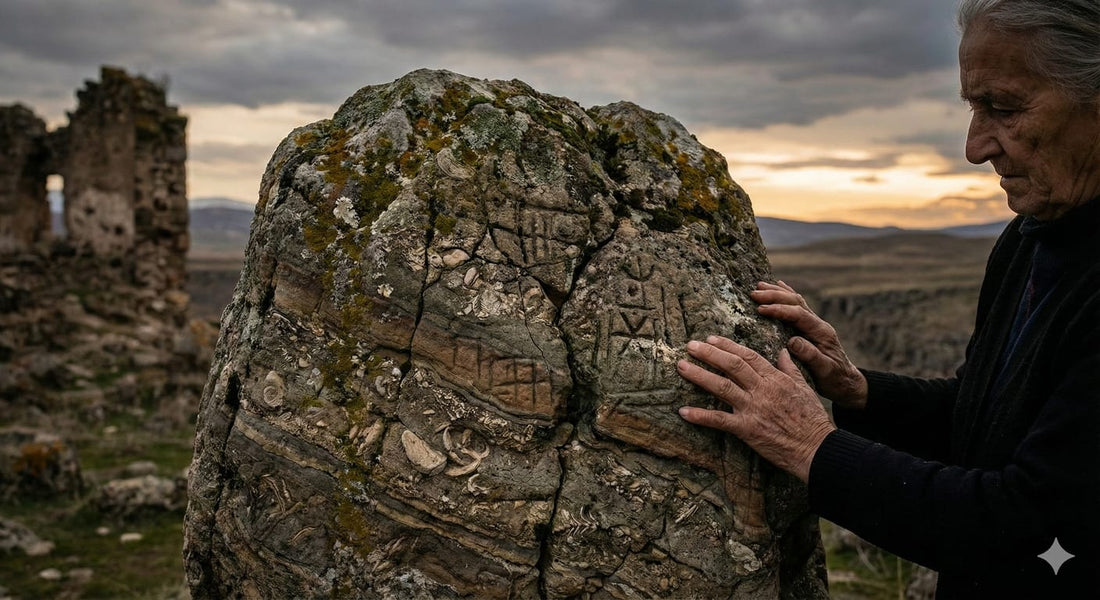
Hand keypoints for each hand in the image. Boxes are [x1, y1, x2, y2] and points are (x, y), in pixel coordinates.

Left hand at [676, 336, 835, 482]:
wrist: (817, 448)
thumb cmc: (813, 419)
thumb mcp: (805, 388)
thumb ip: (791, 368)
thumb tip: (784, 350)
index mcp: (776, 379)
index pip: (748, 356)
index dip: (728, 346)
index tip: (711, 338)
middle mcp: (762, 390)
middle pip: (732, 365)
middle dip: (709, 353)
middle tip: (690, 345)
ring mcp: (754, 409)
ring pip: (722, 387)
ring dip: (699, 375)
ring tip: (681, 366)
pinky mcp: (748, 429)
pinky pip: (720, 420)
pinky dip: (700, 416)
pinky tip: (683, 411)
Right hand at [751, 281, 867, 409]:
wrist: (846, 381)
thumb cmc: (835, 378)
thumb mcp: (825, 371)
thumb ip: (811, 356)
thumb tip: (793, 341)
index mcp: (821, 332)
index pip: (798, 314)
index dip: (779, 310)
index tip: (761, 309)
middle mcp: (818, 324)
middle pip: (796, 302)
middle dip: (774, 295)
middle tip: (754, 293)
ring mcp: (814, 324)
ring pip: (795, 301)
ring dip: (777, 292)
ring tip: (759, 285)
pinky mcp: (809, 327)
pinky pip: (796, 306)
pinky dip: (786, 294)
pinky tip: (777, 286)